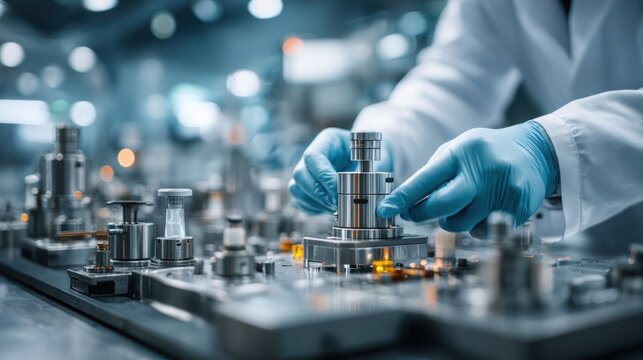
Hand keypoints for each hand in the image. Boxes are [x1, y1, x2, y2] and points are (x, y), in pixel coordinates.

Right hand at [289, 128, 392, 214]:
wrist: (368, 160)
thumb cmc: (371, 156)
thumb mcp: (374, 159)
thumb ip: (368, 173)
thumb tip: (361, 194)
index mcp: (328, 140)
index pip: (314, 157)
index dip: (323, 177)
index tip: (338, 193)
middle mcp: (312, 154)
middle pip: (300, 174)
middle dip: (319, 193)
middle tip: (336, 205)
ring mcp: (305, 170)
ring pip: (296, 188)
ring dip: (315, 202)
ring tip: (334, 209)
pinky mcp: (304, 186)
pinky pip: (299, 200)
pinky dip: (312, 208)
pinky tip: (328, 209)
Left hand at [376, 121, 558, 231]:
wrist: (536, 152)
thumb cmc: (486, 153)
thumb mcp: (458, 151)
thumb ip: (434, 174)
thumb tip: (406, 203)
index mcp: (462, 152)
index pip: (425, 179)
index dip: (403, 198)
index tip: (384, 210)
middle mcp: (483, 170)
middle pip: (442, 206)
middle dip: (422, 214)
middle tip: (414, 214)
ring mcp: (502, 190)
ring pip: (460, 224)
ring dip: (452, 220)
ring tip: (463, 203)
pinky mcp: (518, 207)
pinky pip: (482, 230)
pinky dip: (476, 225)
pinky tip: (485, 207)